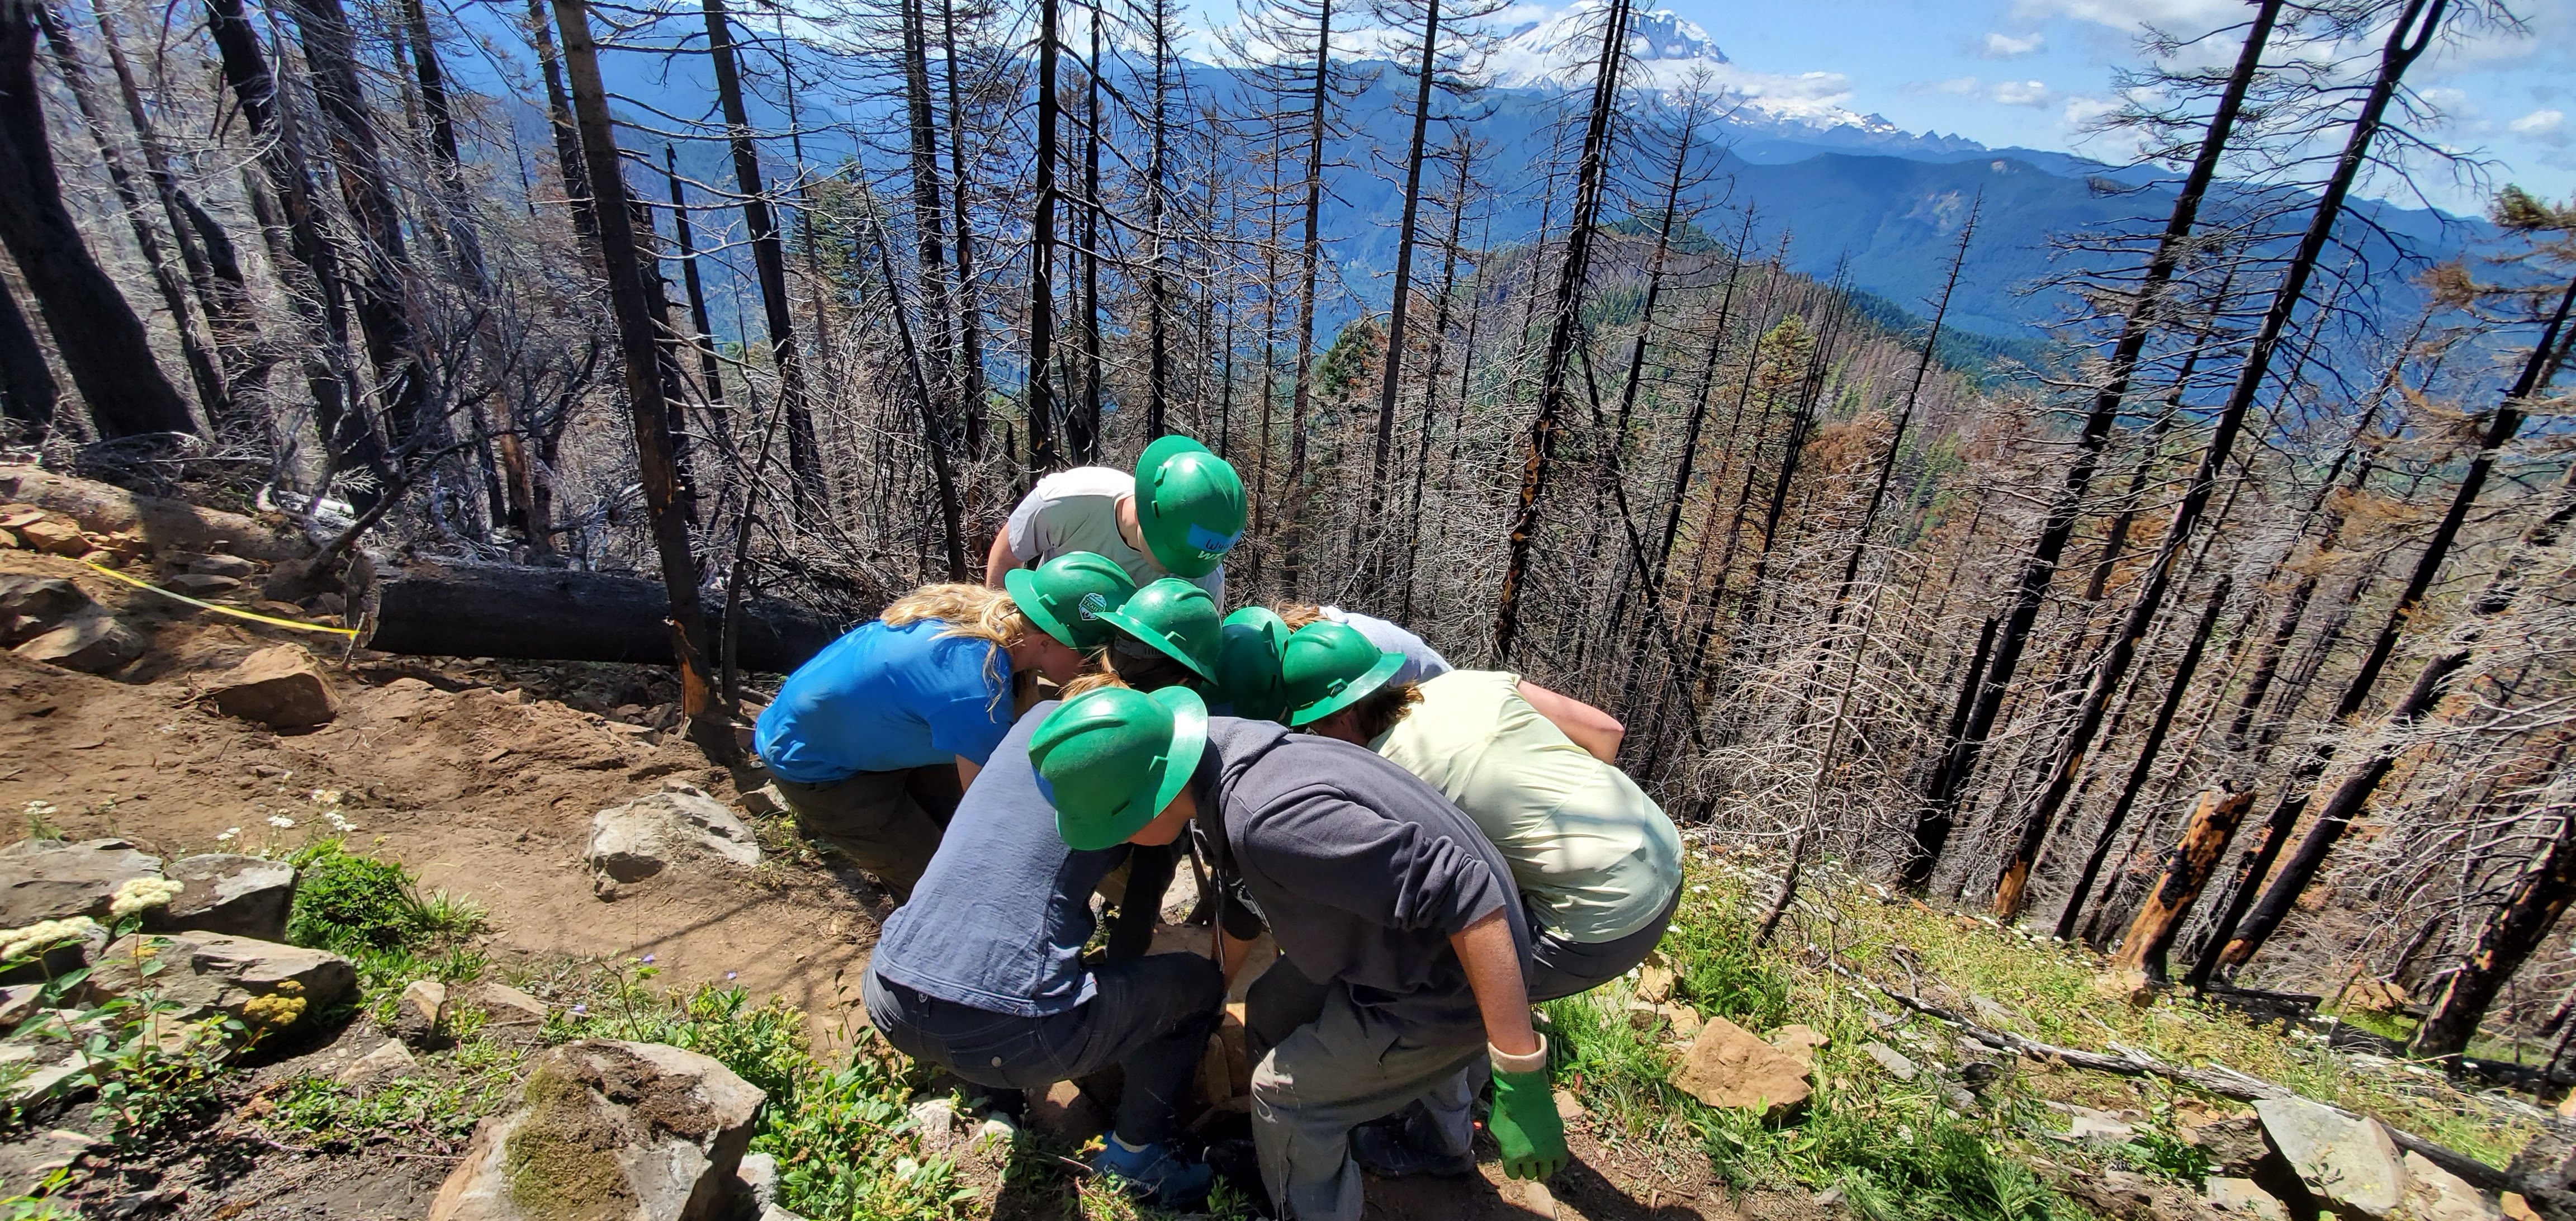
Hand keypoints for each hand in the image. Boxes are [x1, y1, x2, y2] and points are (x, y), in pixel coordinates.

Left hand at [1487, 1060, 1567, 1180]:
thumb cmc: (1505, 1106)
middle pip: (1530, 1174)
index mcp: (1511, 1155)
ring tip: (1540, 1159)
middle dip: (1528, 1166)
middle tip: (1528, 1158)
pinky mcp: (1559, 1141)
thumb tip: (1510, 1152)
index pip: (1514, 1174)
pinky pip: (1561, 1162)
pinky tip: (1553, 1158)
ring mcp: (1546, 1150)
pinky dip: (1557, 1163)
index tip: (1516, 1160)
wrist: (1522, 1089)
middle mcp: (1530, 1157)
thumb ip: (1503, 1146)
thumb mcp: (1496, 1129)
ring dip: (1542, 1167)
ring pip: (1546, 1172)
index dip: (1514, 1167)